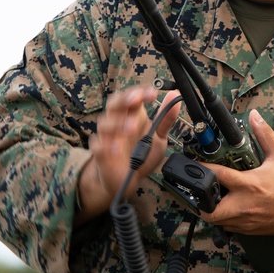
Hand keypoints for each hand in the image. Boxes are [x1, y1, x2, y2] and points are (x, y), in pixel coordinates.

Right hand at [78, 86, 180, 219]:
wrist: (126, 180)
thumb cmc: (141, 156)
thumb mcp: (159, 138)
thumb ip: (166, 119)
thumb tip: (175, 95)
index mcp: (132, 116)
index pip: (131, 97)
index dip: (139, 92)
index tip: (152, 93)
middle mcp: (118, 123)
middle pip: (114, 103)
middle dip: (124, 99)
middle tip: (136, 100)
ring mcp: (107, 138)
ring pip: (104, 122)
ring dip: (117, 123)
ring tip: (131, 129)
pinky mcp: (100, 153)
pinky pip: (98, 145)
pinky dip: (106, 145)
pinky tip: (116, 149)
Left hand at [198, 110, 273, 236]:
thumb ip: (264, 134)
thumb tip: (254, 116)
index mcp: (250, 184)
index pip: (218, 176)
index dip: (203, 169)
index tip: (195, 164)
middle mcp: (245, 205)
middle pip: (210, 210)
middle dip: (201, 201)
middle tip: (202, 189)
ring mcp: (247, 220)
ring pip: (217, 221)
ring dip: (212, 210)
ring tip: (214, 197)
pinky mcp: (250, 230)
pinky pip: (228, 228)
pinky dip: (224, 219)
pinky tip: (229, 207)